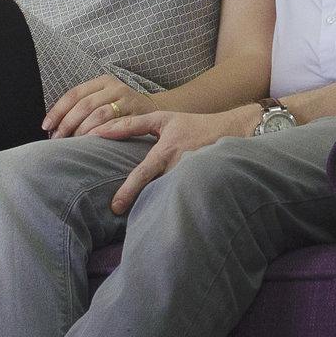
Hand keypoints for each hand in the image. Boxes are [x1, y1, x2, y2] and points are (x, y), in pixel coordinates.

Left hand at [44, 75, 156, 138]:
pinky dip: (101, 134)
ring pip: (99, 115)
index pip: (74, 94)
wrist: (154, 110)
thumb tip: (53, 127)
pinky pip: (116, 124)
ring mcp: (127, 99)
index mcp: (102, 82)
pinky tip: (92, 143)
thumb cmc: (121, 109)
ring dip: (83, 131)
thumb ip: (83, 107)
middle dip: (68, 123)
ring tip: (73, 143)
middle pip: (85, 105)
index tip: (46, 126)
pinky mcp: (137, 113)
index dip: (58, 111)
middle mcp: (115, 87)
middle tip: (58, 139)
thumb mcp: (103, 100)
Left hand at [91, 105, 259, 214]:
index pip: (142, 174)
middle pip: (155, 192)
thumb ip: (133, 124)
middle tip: (121, 214)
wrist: (231, 131)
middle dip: (141, 203)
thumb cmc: (192, 126)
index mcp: (166, 151)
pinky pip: (183, 198)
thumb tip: (104, 130)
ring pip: (169, 197)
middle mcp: (178, 167)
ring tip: (145, 217)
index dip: (128, 190)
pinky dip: (174, 203)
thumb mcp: (163, 119)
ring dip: (158, 205)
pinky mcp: (202, 186)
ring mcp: (191, 179)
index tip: (115, 207)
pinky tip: (168, 213)